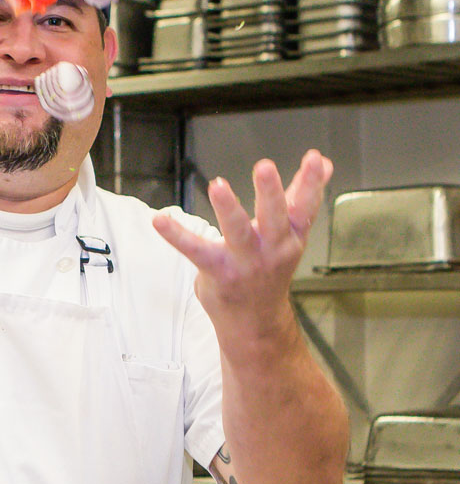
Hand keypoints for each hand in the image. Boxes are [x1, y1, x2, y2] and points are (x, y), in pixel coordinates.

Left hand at [152, 150, 332, 338]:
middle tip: (265, 167)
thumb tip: (323, 163)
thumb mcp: (290, 235)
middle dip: (270, 192)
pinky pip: (195, 250)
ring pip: (238, 232)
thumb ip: (299, 197)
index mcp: (292, 236)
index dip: (312, 182)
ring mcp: (245, 261)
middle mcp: (272, 248)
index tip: (314, 159)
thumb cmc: (270, 270)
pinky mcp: (218, 271)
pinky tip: (159, 220)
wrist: (257, 324)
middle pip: (275, 217)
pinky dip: (176, 234)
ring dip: (228, 208)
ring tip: (218, 185)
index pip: (305, 206)